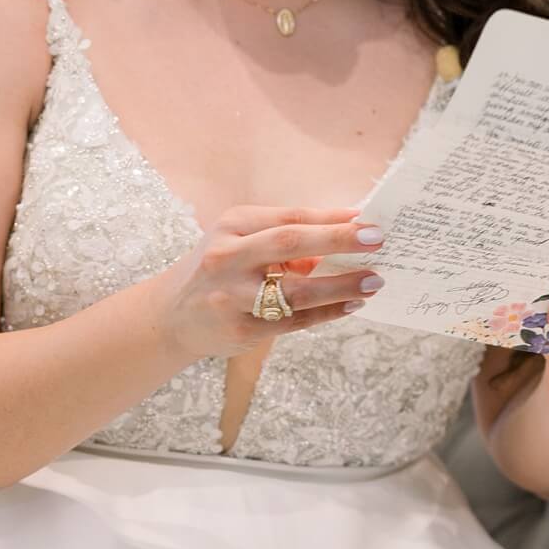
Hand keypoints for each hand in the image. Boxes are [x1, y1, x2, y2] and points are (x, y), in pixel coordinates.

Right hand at [157, 206, 384, 360]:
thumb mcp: (240, 242)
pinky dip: (327, 313)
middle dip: (338, 240)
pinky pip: (294, 321)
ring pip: (297, 291)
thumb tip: (342, 235)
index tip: (366, 218)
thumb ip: (283, 238)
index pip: (289, 217)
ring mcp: (231, 296)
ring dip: (341, 286)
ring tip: (373, 282)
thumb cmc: (219, 270)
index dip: (330, 218)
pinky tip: (351, 305)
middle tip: (377, 240)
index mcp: (232, 226)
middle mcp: (228, 257)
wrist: (171, 316)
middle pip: (290, 243)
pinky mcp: (240, 330)